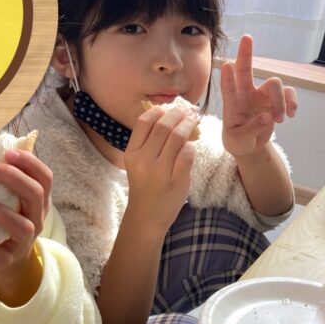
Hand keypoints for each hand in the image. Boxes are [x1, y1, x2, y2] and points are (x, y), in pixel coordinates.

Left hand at [0, 148, 52, 305]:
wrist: (5, 264)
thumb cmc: (5, 223)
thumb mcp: (13, 202)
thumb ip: (8, 183)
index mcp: (39, 203)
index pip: (45, 179)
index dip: (31, 163)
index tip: (9, 153)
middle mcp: (37, 220)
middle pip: (35, 195)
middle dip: (13, 178)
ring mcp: (24, 242)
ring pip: (22, 226)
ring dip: (1, 211)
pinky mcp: (7, 260)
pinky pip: (0, 254)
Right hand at [123, 105, 197, 233]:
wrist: (147, 216)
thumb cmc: (145, 185)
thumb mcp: (139, 162)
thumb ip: (149, 141)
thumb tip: (169, 114)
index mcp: (132, 153)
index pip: (143, 122)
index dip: (158, 110)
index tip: (168, 107)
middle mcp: (143, 161)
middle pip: (163, 126)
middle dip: (177, 114)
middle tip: (186, 111)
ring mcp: (160, 172)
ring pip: (178, 137)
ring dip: (188, 125)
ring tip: (193, 121)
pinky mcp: (176, 181)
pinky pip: (188, 154)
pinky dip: (192, 146)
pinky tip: (192, 145)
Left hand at [220, 35, 297, 157]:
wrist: (249, 145)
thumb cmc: (238, 140)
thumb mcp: (239, 141)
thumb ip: (251, 130)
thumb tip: (268, 117)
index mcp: (232, 103)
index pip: (228, 87)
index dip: (228, 77)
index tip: (227, 64)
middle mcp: (246, 93)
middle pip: (246, 69)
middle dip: (246, 53)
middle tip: (247, 37)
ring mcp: (262, 95)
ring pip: (275, 84)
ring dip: (281, 102)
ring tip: (280, 120)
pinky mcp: (276, 100)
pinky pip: (289, 93)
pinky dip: (292, 102)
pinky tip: (291, 115)